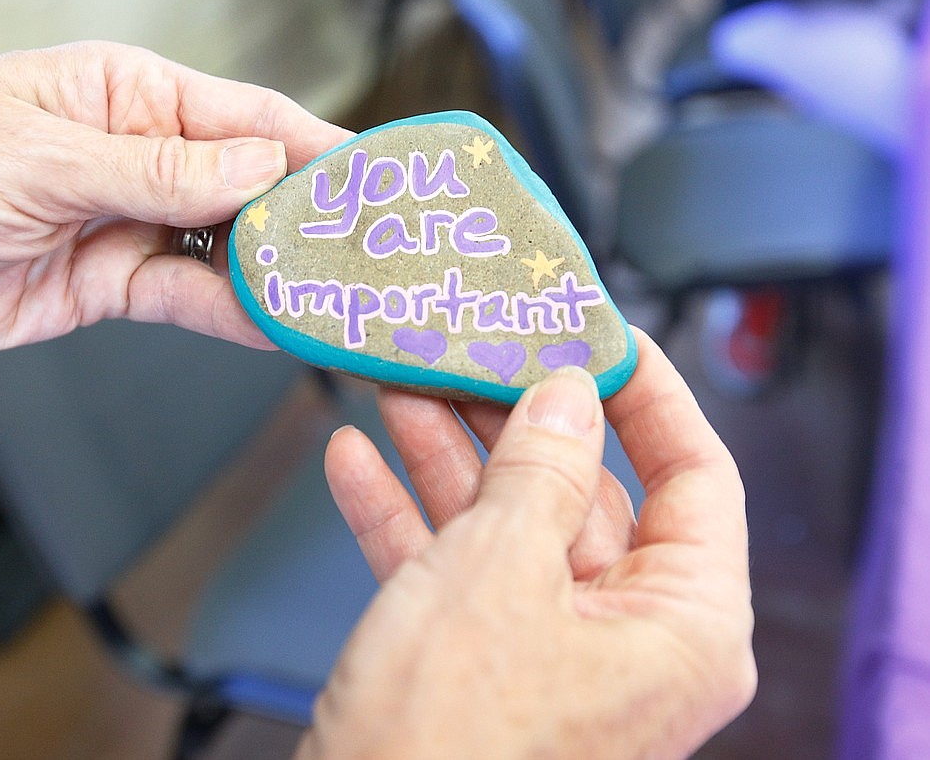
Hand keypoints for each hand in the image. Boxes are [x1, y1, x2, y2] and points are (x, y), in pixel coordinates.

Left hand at [0, 41, 349, 351]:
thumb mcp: (37, 157)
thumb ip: (156, 171)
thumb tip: (257, 168)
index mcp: (123, 94)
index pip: (246, 117)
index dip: (316, 150)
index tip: (375, 184)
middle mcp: (134, 157)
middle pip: (249, 189)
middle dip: (307, 223)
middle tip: (369, 258)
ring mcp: (123, 224)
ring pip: (225, 251)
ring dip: (276, 277)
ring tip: (334, 299)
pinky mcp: (105, 285)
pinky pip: (185, 299)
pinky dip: (230, 314)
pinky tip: (271, 324)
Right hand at [303, 329, 755, 758]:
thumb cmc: (444, 746)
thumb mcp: (499, 568)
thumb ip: (541, 468)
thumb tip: (567, 396)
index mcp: (681, 626)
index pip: (696, 476)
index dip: (648, 395)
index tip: (600, 335)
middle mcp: (629, 643)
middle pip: (585, 493)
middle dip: (513, 419)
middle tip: (474, 353)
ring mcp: (553, 655)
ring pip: (511, 525)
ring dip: (448, 457)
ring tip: (400, 389)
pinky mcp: (484, 669)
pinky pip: (456, 571)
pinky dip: (408, 517)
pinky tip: (359, 463)